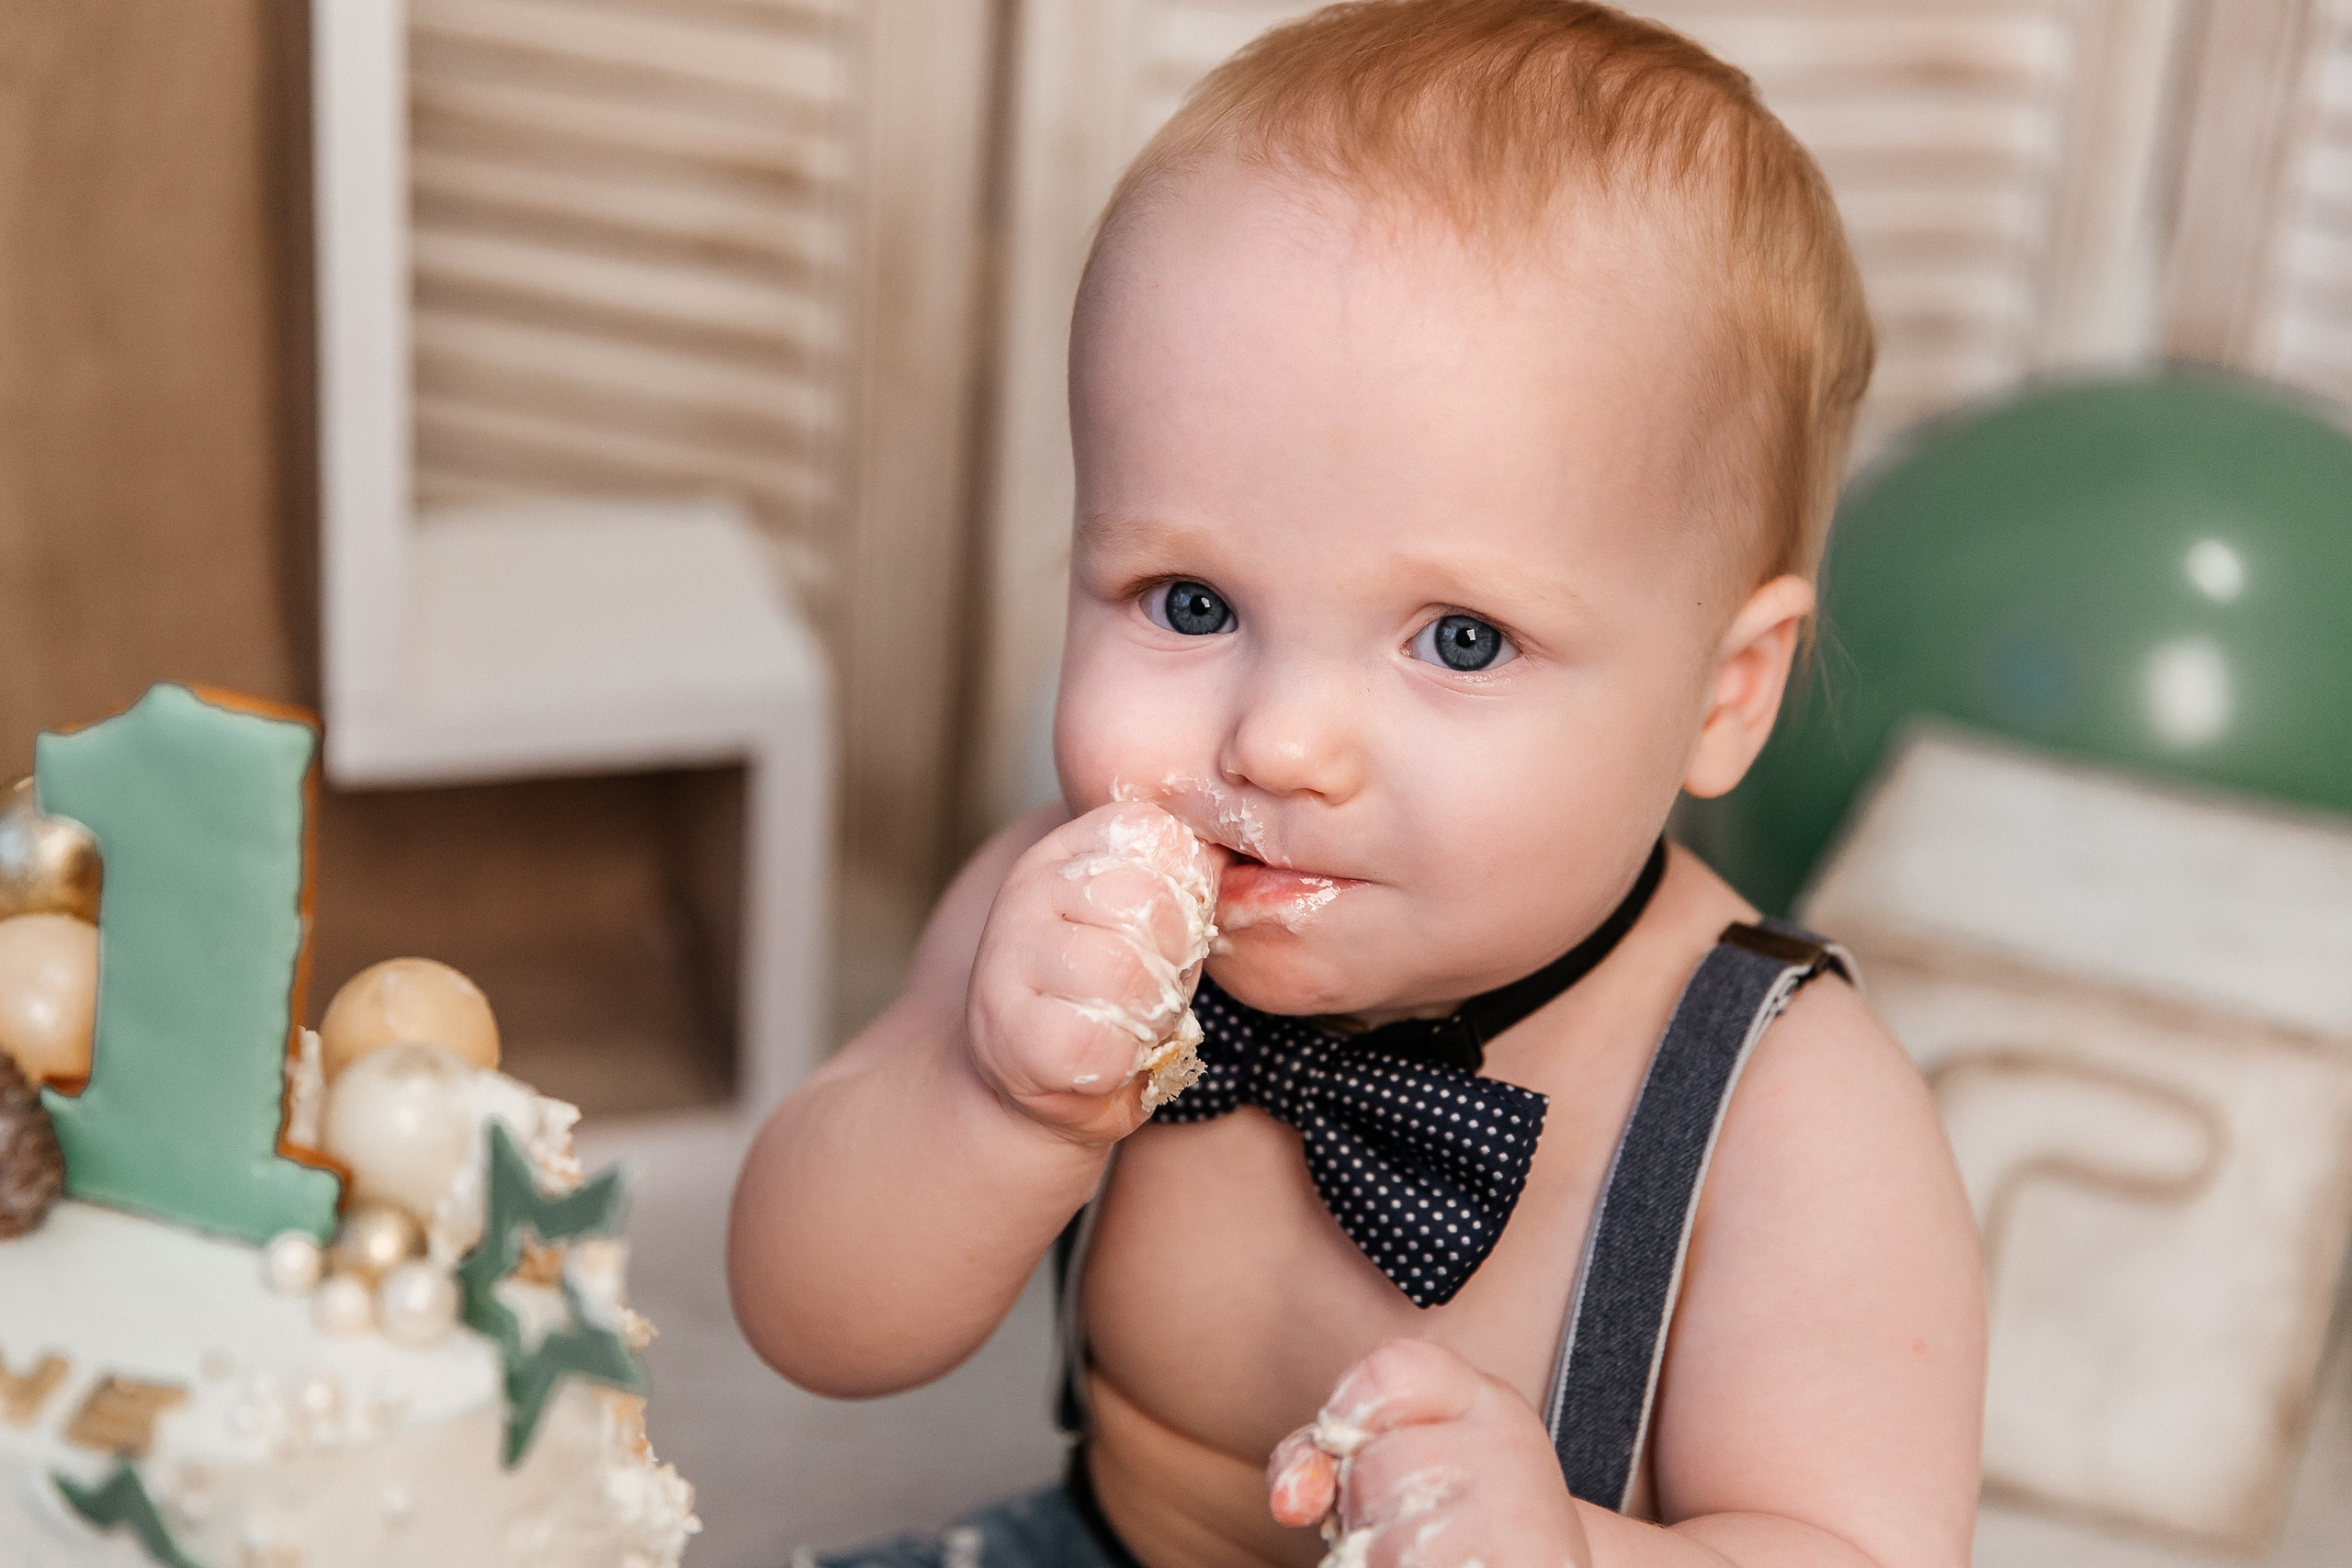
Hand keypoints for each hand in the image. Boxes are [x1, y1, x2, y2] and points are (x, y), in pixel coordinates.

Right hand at [964, 801, 1220, 1144]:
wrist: (1040, 1075)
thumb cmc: (1116, 991)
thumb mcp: (1158, 921)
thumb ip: (1187, 884)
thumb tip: (1235, 855)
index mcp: (1077, 846)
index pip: (1160, 838)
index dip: (1190, 897)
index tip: (1173, 937)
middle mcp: (1032, 883)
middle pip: (1142, 900)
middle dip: (1172, 960)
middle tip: (1155, 991)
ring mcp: (1008, 951)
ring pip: (1118, 968)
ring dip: (1147, 1013)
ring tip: (1131, 1024)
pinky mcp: (1006, 1027)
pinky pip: (1090, 1039)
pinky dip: (1117, 1060)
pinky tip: (1105, 1058)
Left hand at [1268, 1339, 1592, 1567]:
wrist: (1550, 1564)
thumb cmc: (1460, 1518)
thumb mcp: (1408, 1459)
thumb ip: (1329, 1458)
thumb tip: (1290, 1500)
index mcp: (1480, 1399)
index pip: (1391, 1371)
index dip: (1347, 1407)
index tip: (1345, 1440)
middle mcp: (1506, 1446)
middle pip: (1376, 1469)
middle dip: (1363, 1508)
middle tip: (1402, 1519)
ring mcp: (1516, 1513)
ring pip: (1390, 1543)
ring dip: (1384, 1558)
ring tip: (1426, 1552)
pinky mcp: (1520, 1563)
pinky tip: (1446, 1563)